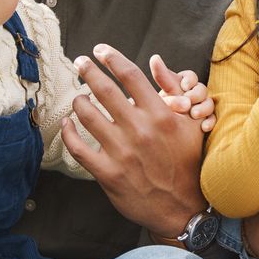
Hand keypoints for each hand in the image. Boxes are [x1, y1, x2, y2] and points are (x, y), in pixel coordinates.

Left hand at [62, 44, 206, 237]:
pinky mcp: (108, 173)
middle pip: (104, 90)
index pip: (130, 76)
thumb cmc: (186, 162)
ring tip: (79, 98)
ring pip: (87, 116)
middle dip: (88, 71)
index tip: (99, 50)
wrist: (181, 207)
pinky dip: (68, 132)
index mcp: (160, 115)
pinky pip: (79, 147)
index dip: (112, 58)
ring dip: (79, 102)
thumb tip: (156, 61)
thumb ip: (174, 90)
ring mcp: (122, 152)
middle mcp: (140, 130)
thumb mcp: (191, 124)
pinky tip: (68, 123)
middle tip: (80, 63)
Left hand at [152, 57, 215, 133]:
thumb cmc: (159, 112)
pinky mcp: (204, 120)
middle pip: (201, 88)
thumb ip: (164, 80)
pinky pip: (212, 118)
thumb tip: (157, 60)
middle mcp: (191, 94)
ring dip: (203, 108)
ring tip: (194, 114)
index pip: (190, 76)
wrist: (161, 135)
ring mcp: (199, 107)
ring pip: (208, 103)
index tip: (185, 86)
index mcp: (180, 85)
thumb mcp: (162, 96)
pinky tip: (204, 127)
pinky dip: (210, 121)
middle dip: (196, 94)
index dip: (189, 79)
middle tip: (189, 101)